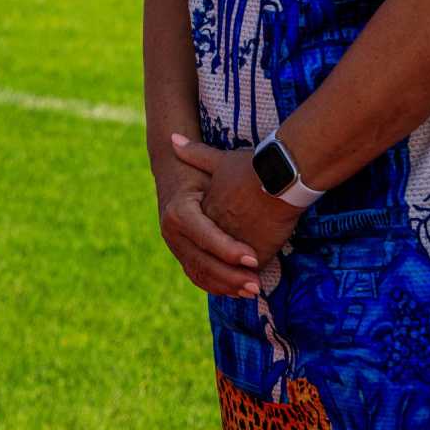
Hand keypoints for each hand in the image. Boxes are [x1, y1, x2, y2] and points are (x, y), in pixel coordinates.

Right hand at [153, 141, 262, 297]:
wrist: (177, 183)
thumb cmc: (200, 174)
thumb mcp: (206, 168)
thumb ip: (198, 156)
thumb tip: (177, 139)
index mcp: (177, 212)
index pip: (205, 236)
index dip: (229, 249)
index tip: (253, 258)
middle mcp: (172, 234)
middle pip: (202, 262)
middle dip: (231, 275)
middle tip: (257, 283)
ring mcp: (176, 248)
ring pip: (201, 274)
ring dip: (228, 285)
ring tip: (254, 290)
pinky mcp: (183, 257)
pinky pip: (200, 277)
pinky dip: (219, 286)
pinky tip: (239, 291)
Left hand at [175, 132, 303, 269]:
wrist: (281, 175)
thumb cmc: (252, 167)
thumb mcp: (219, 160)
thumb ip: (195, 154)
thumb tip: (172, 140)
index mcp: (198, 214)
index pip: (197, 240)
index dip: (204, 251)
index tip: (211, 254)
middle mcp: (212, 232)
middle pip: (208, 260)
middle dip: (218, 272)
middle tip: (229, 278)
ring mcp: (232, 246)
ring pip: (228, 270)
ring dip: (234, 279)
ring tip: (247, 285)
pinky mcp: (255, 254)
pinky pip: (249, 271)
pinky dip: (250, 276)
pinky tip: (255, 280)